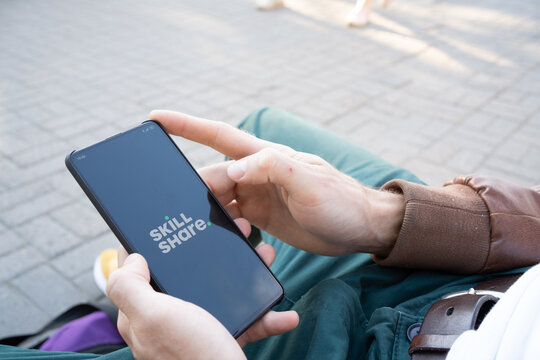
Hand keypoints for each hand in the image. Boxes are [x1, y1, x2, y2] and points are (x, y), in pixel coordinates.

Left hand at [107, 220, 298, 359]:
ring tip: (266, 256)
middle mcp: (169, 318)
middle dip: (212, 250)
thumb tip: (133, 258)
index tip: (175, 220)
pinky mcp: (222, 339)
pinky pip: (247, 320)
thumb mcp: (155, 317)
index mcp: (146, 311)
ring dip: (247, 273)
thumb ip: (131, 287)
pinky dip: (267, 315)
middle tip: (235, 229)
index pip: (140, 268)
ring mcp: (197, 328)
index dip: (154, 241)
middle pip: (189, 272)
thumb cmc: (191, 357)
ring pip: (221, 290)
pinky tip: (283, 312)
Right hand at [149, 110, 404, 255]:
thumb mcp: (310, 182)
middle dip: (199, 193)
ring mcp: (257, 195)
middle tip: (195, 216)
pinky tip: (231, 242)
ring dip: (212, 217)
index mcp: (266, 157)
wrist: (360, 229)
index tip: (155, 118)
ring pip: (218, 200)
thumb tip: (233, 169)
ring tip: (222, 233)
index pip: (219, 136)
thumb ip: (272, 168)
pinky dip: (226, 230)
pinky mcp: (261, 216)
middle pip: (213, 176)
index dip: (186, 125)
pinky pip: (232, 220)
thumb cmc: (340, 202)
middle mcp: (257, 173)